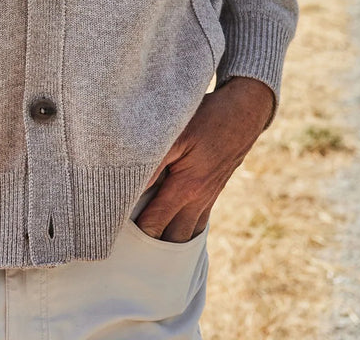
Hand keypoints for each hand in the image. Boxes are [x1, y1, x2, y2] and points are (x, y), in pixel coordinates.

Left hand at [135, 76, 274, 242]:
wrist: (245, 113)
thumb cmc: (209, 119)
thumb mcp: (179, 134)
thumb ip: (155, 162)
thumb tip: (133, 188)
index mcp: (187, 189)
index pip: (154, 225)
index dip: (134, 234)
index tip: (114, 236)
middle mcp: (199, 200)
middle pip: (172, 240)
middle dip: (150, 247)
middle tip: (126, 245)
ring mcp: (208, 198)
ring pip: (187, 235)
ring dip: (168, 242)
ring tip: (144, 244)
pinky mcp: (214, 192)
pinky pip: (198, 222)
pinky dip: (183, 231)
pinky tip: (170, 228)